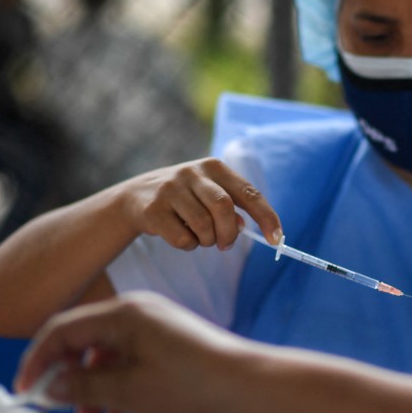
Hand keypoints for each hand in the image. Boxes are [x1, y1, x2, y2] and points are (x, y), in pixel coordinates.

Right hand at [15, 292, 251, 412]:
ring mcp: (156, 325)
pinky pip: (130, 358)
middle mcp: (138, 311)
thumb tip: (51, 386)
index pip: (62, 329)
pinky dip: (119, 384)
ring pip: (107, 354)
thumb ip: (84, 387)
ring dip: (95, 387)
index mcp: (123, 313)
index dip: (38, 361)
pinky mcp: (170, 340)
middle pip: (84, 341)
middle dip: (70, 379)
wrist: (251, 386)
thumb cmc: (193, 385)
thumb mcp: (128, 393)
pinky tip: (122, 412)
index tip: (26, 392)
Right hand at [117, 157, 281, 250]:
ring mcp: (170, 189)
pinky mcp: (153, 209)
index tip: (277, 239)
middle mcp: (192, 172)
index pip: (248, 192)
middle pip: (225, 208)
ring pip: (203, 226)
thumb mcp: (208, 193)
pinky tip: (181, 236)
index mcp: (214, 167)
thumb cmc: (184, 198)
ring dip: (207, 241)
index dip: (266, 217)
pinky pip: (182, 238)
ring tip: (200, 238)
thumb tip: (243, 227)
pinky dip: (188, 245)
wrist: (135, 197)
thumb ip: (231, 206)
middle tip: (224, 245)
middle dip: (229, 233)